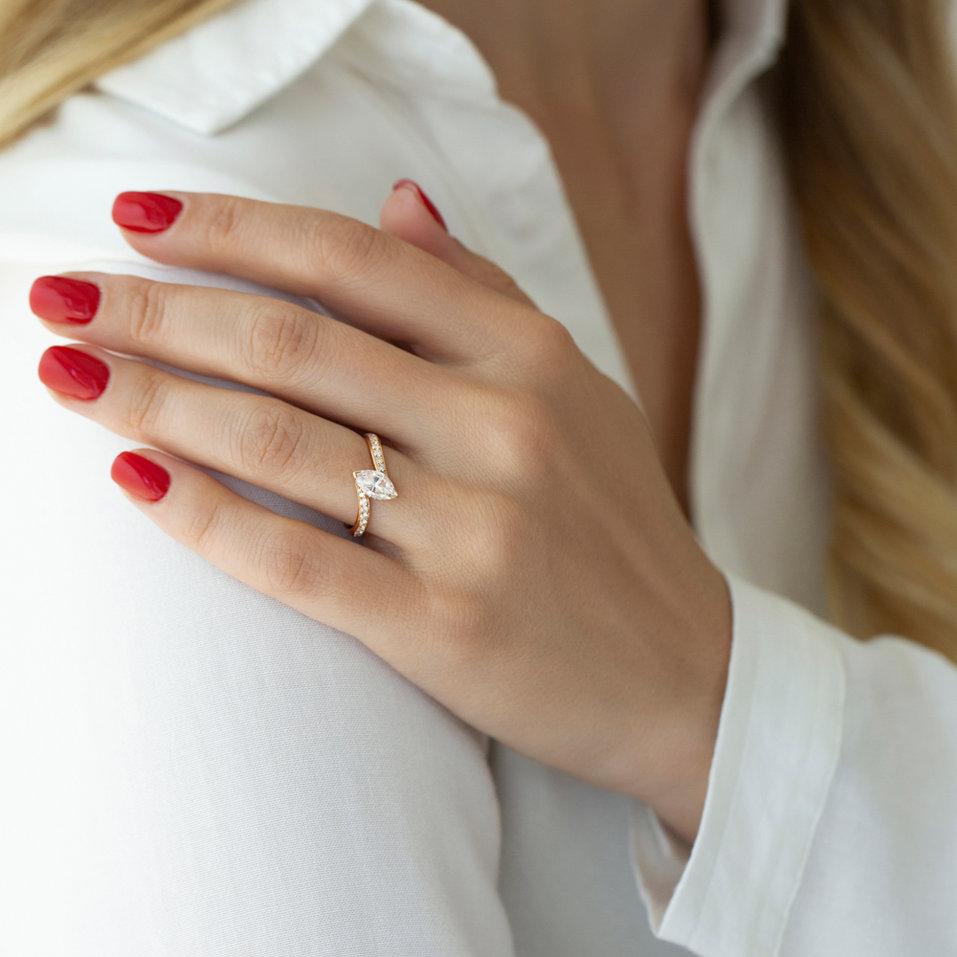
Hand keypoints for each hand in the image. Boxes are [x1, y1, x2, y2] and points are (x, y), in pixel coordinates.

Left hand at [29, 185, 731, 842]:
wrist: (685, 671)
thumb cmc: (617, 524)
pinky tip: (134, 477)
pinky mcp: (445, 629)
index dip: (234, 229)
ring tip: (65, 372)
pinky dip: (204, 516)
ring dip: (152, 400)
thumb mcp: (577, 388)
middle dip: (158, 311)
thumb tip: (394, 199)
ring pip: (278, 444)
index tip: (142, 221)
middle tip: (59, 295)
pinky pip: (297, 562)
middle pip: (294, 343)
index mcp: (530, 356)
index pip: (354, 261)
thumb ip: (482, 293)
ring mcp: (475, 531)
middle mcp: (503, 428)